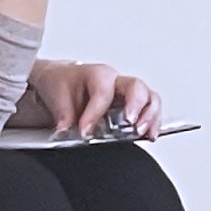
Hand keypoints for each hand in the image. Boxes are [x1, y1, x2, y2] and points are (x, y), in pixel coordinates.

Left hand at [29, 61, 164, 139]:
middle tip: (130, 124)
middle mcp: (117, 81)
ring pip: (150, 98)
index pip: (103, 92)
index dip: (95, 113)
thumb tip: (66, 132)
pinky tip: (149, 135)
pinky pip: (152, 111)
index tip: (85, 131)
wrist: (65, 82)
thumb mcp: (57, 95)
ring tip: (142, 132)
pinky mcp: (134, 106)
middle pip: (136, 87)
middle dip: (136, 106)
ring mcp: (128, 94)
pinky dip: (153, 124)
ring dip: (150, 116)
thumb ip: (63, 116)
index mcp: (98, 74)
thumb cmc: (65, 84)